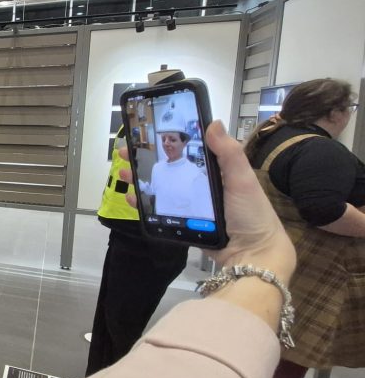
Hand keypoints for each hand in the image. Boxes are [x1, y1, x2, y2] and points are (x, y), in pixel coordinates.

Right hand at [119, 121, 294, 281]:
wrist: (251, 254)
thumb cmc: (250, 213)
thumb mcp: (242, 179)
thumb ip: (229, 153)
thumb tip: (213, 123)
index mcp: (214, 170)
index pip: (186, 150)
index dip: (166, 141)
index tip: (146, 133)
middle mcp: (199, 184)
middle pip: (168, 168)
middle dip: (144, 159)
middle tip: (125, 152)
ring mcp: (190, 204)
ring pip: (160, 188)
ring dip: (140, 180)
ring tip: (124, 173)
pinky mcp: (183, 222)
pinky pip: (160, 211)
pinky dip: (144, 204)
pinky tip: (132, 199)